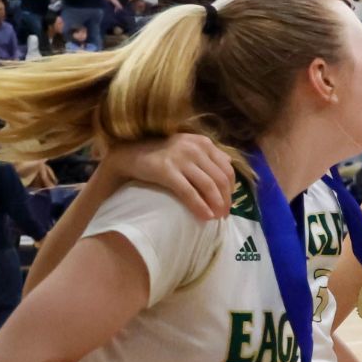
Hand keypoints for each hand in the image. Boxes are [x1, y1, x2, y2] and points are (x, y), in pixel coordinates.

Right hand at [105, 134, 234, 219]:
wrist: (130, 153)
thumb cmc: (161, 152)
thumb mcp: (188, 146)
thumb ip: (208, 153)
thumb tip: (230, 162)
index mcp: (204, 143)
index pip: (227, 169)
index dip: (232, 189)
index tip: (229, 203)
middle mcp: (195, 149)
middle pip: (221, 179)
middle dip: (226, 200)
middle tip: (225, 215)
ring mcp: (181, 159)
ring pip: (209, 186)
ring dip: (217, 205)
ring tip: (217, 218)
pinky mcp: (167, 171)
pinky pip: (189, 192)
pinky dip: (200, 206)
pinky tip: (205, 217)